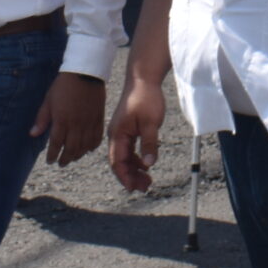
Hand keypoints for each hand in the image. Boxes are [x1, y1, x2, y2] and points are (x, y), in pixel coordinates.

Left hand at [31, 72, 105, 166]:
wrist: (85, 72)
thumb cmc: (63, 85)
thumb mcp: (48, 100)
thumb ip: (42, 119)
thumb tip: (33, 134)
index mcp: (62, 120)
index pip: (56, 144)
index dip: (52, 155)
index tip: (50, 161)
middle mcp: (76, 124)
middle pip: (71, 149)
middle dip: (65, 159)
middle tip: (61, 163)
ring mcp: (89, 122)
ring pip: (84, 146)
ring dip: (78, 155)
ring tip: (73, 158)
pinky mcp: (99, 118)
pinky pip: (97, 137)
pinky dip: (92, 146)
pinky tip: (88, 149)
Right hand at [108, 73, 168, 191]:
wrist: (143, 78)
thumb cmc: (146, 98)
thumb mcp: (151, 123)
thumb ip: (149, 144)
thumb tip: (149, 165)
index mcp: (117, 134)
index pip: (117, 162)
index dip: (125, 177)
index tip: (134, 188)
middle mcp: (115, 135)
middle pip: (120, 162)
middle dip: (131, 177)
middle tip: (146, 187)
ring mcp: (121, 132)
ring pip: (125, 157)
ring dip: (134, 169)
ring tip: (147, 180)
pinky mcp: (127, 129)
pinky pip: (129, 149)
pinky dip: (137, 159)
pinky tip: (146, 164)